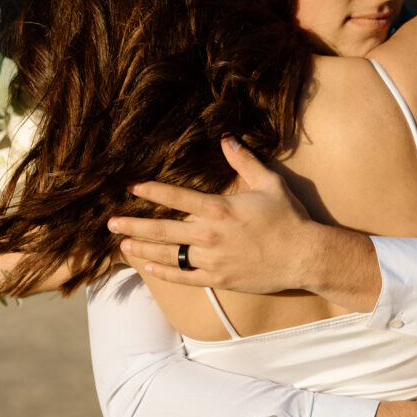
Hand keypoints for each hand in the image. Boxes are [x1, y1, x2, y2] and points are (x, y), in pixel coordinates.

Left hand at [109, 137, 315, 293]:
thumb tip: (227, 137)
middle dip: (134, 224)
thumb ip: (244, 160)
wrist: (305, 256)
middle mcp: (210, 234)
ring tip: (121, 245)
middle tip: (110, 222)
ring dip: (142, 249)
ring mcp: (212, 259)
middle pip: (163, 229)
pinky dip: (163, 272)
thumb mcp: (268, 182)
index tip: (131, 187)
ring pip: (168, 254)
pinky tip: (147, 268)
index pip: (176, 198)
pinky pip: (184, 277)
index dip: (151, 191)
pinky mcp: (219, 279)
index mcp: (219, 208)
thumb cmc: (289, 217)